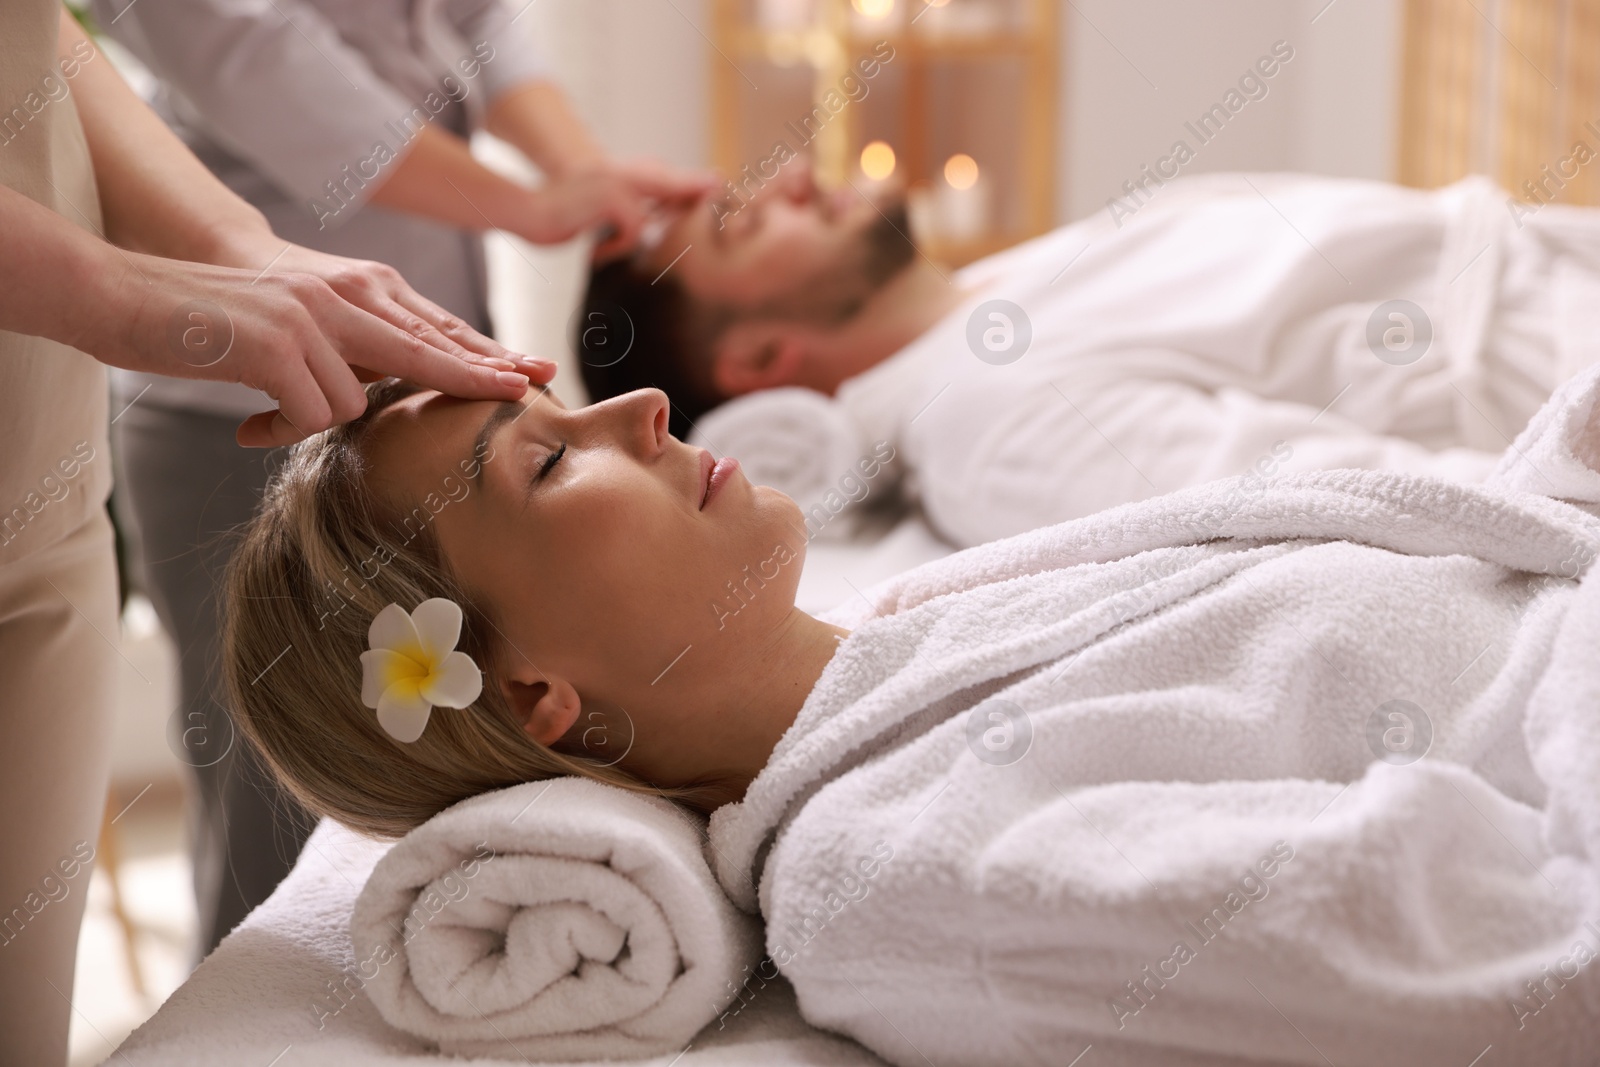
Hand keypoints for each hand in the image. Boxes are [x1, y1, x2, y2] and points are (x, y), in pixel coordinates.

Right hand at [84, 239, 556, 446]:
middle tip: (529, 392)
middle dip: (480, 378)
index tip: (532, 376)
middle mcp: (342, 295)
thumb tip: (381, 394)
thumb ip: (346, 350)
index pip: (434, 330)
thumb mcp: (297, 328)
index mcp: (353, 288)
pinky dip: (283, 427)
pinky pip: (313, 414)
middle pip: (429, 351)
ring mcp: (312, 317)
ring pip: (356, 401)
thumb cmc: (217, 324)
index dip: (484, 357)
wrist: (130, 296)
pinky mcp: (277, 344)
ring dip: (312, 419)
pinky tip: (250, 420)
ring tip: (265, 411)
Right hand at [514, 159, 718, 260]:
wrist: (525, 211)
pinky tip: (596, 253)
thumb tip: (650, 222)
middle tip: (718, 185)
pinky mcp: (607, 197)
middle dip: (693, 187)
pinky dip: (617, 246)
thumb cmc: (558, 217)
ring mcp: (612, 181)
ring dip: (631, 240)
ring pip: (649, 214)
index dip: (686, 181)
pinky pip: (633, 228)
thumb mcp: (596, 210)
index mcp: (616, 172)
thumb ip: (623, 208)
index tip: (715, 182)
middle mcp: (617, 172)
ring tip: (607, 250)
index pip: (659, 175)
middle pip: (666, 181)